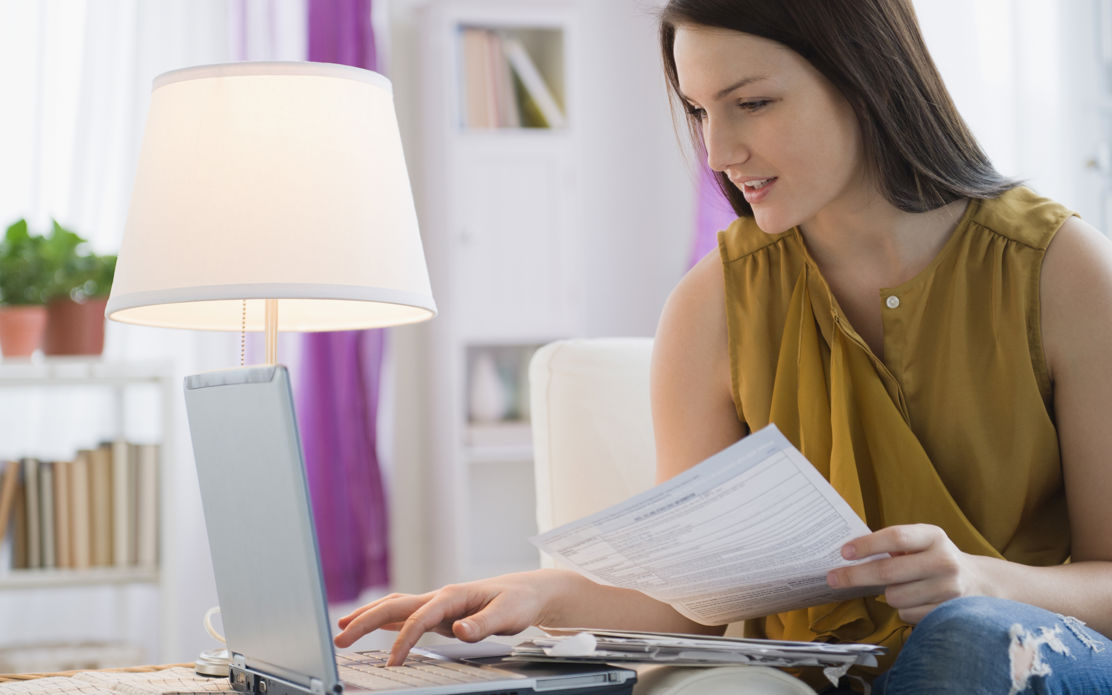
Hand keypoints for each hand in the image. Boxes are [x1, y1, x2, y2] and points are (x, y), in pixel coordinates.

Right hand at [333, 571, 552, 664]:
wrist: (527, 592)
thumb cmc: (518, 601)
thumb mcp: (508, 614)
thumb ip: (482, 624)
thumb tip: (457, 629)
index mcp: (453, 595)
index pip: (419, 617)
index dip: (404, 640)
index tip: (393, 663)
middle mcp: (440, 597)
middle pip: (395, 605)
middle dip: (365, 620)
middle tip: (340, 636)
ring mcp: (438, 605)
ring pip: (396, 606)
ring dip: (368, 616)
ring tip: (343, 627)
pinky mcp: (440, 614)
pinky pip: (406, 615)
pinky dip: (386, 620)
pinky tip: (373, 625)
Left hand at [825, 524, 990, 623]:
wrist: (979, 582)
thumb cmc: (935, 558)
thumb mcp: (921, 541)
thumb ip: (893, 544)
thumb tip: (850, 554)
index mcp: (933, 536)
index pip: (896, 537)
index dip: (867, 545)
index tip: (844, 552)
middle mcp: (944, 561)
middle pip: (888, 572)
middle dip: (855, 576)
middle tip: (833, 578)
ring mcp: (948, 589)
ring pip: (895, 597)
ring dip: (888, 594)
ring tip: (901, 586)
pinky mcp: (947, 612)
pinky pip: (907, 615)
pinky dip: (903, 609)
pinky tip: (916, 600)